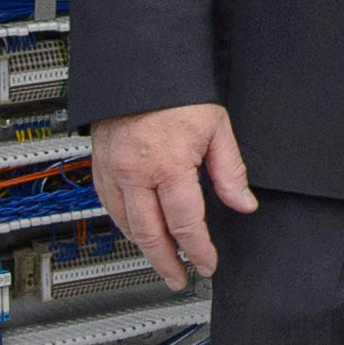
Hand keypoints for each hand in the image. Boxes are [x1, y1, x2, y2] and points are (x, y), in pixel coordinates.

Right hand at [88, 103, 255, 287]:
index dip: (198, 250)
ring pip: (126, 225)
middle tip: (180, 278)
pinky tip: (136, 232)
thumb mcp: (216, 128)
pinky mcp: (100, 166)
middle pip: (150, 234)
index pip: (185, 223)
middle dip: (167, 262)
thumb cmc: (177, 91)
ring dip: (144, 248)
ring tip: (161, 261)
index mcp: (168, 166)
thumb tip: (244, 203)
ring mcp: (113, 171)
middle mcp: (136, 174)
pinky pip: (109, 206)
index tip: (207, 263)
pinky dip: (124, 226)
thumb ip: (230, 171)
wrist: (139, 66)